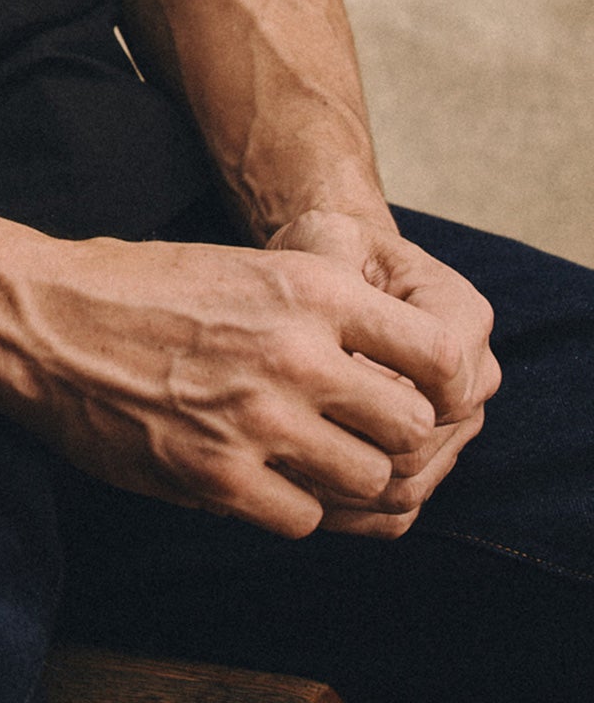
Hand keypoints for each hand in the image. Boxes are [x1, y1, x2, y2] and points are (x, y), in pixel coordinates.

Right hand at [0, 227, 466, 537]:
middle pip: (412, 429)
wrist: (40, 318)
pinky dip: (289, 507)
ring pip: (368, 482)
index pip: (438, 356)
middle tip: (352, 434)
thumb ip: (317, 312)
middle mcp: (296, 351)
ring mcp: (258, 418)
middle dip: (388, 437)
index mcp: (309, 286)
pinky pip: (303, 520)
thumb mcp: (242, 266)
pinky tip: (255, 477)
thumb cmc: (138, 286)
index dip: (434, 385)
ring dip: (341, 478)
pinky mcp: (217, 476)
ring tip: (303, 459)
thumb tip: (390, 369)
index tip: (406, 394)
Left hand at [266, 208, 498, 535]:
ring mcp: (456, 426)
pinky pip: (399, 509)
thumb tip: (338, 348)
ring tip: (274, 461)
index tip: (312, 380)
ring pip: (411, 483)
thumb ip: (335, 271)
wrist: (334, 280)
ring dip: (342, 484)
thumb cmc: (326, 252)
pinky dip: (349, 509)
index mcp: (461, 314)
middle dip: (350, 443)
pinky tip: (293, 487)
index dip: (376, 388)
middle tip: (276, 434)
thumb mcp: (326, 239)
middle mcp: (474, 377)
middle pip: (423, 441)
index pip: (442, 375)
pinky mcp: (431, 460)